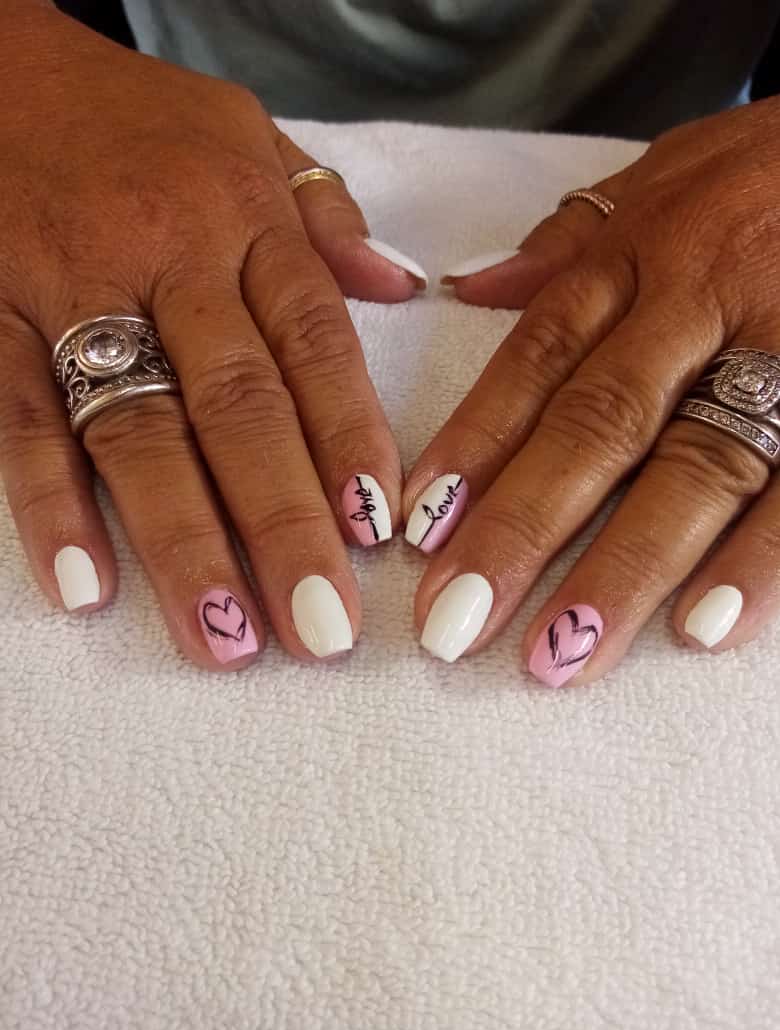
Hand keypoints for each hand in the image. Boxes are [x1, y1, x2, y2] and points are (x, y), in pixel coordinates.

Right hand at [0, 4, 426, 667]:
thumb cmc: (142, 118)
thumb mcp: (253, 135)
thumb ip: (325, 218)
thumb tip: (399, 289)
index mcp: (244, 220)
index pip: (313, 344)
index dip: (349, 440)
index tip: (378, 531)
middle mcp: (167, 261)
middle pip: (237, 408)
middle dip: (282, 524)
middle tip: (320, 629)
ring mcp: (72, 293)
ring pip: (135, 429)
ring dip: (182, 542)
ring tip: (223, 637)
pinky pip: (19, 420)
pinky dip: (51, 505)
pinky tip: (85, 588)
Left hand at [405, 97, 779, 684]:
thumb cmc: (773, 165)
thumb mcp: (667, 170)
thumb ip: (571, 237)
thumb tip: (471, 288)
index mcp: (642, 252)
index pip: (537, 358)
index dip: (474, 445)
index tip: (419, 532)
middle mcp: (701, 301)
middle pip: (597, 427)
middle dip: (521, 529)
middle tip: (455, 623)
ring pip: (693, 469)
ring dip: (624, 568)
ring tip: (562, 653)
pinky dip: (759, 560)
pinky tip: (702, 629)